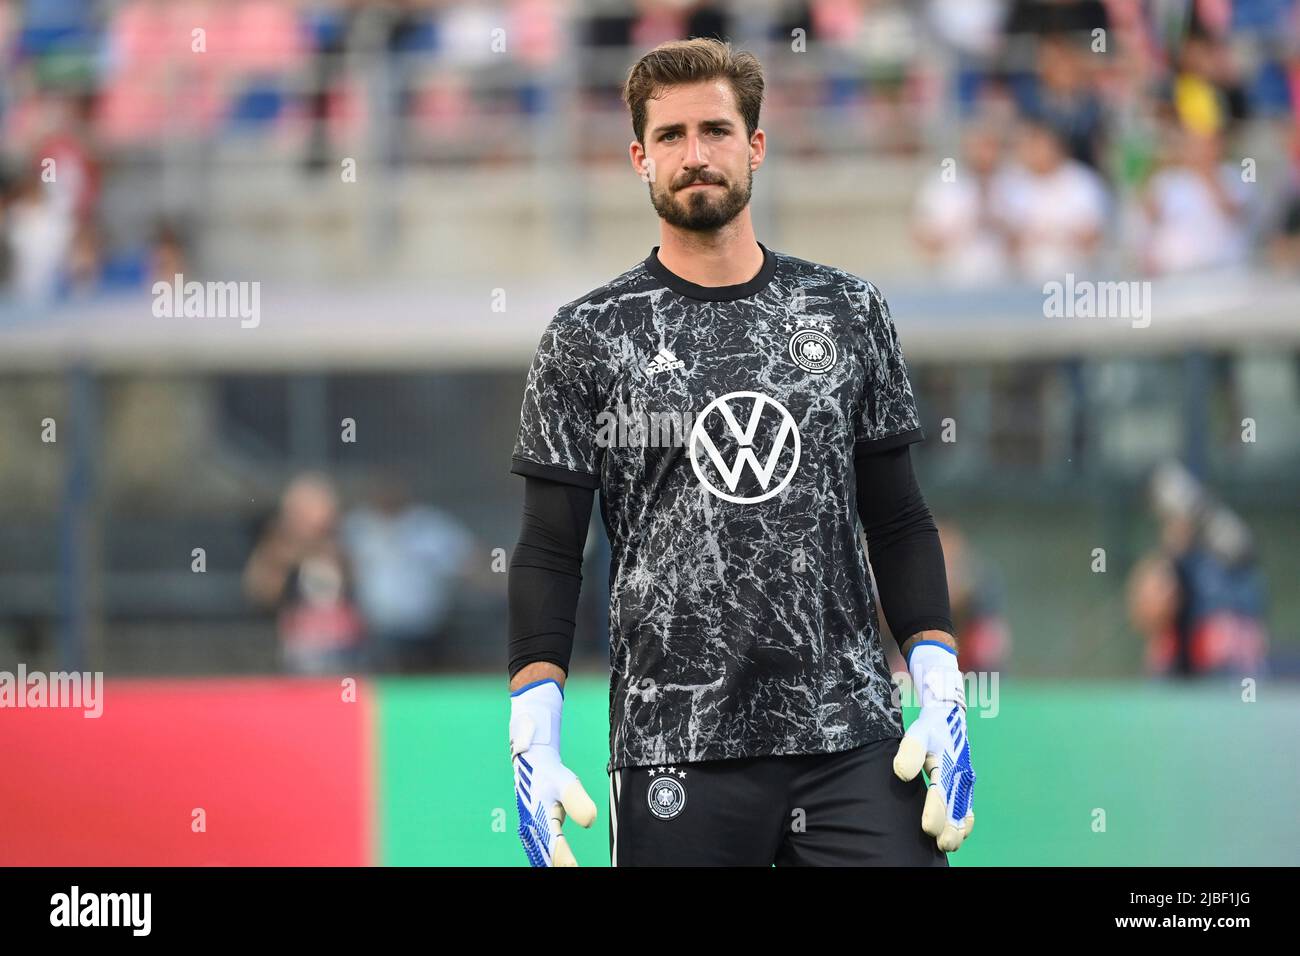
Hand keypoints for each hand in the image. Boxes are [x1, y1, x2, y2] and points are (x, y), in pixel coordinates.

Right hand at [509, 679, 596, 865]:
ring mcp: (529, 830)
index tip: (576, 869)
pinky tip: (554, 864)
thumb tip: (590, 821)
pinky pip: (539, 851)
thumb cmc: (550, 773)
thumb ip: (577, 800)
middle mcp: (531, 828)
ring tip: (567, 869)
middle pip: (546, 856)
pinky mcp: (531, 830)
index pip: (555, 847)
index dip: (566, 861)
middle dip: (559, 865)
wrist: (532, 761)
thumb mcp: (566, 782)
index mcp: (539, 818)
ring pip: (540, 855)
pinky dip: (547, 859)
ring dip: (552, 862)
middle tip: (575, 870)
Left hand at [893, 642, 975, 851]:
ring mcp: (965, 780)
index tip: (926, 828)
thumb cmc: (930, 727)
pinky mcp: (965, 783)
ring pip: (964, 810)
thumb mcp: (917, 733)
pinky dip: (965, 822)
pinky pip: (968, 806)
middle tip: (940, 844)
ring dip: (958, 829)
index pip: (941, 793)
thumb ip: (909, 752)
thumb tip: (901, 775)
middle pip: (956, 807)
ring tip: (947, 845)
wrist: (949, 715)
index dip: (935, 812)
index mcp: (948, 764)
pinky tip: (958, 835)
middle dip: (949, 828)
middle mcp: (961, 775)